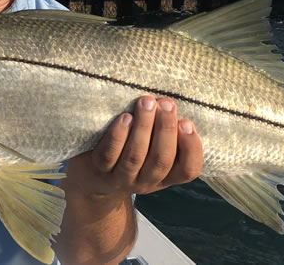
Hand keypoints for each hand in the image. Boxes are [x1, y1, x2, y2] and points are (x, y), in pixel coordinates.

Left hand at [66, 96, 202, 197]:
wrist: (92, 177)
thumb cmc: (129, 150)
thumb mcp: (152, 147)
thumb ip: (164, 132)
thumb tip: (172, 102)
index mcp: (166, 175)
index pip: (188, 170)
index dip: (191, 147)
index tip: (186, 122)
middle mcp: (146, 181)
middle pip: (161, 160)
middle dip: (165, 129)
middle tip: (166, 103)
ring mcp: (122, 177)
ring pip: (136, 155)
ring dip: (143, 127)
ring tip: (146, 103)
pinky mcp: (99, 169)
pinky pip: (109, 154)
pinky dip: (118, 135)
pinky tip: (125, 118)